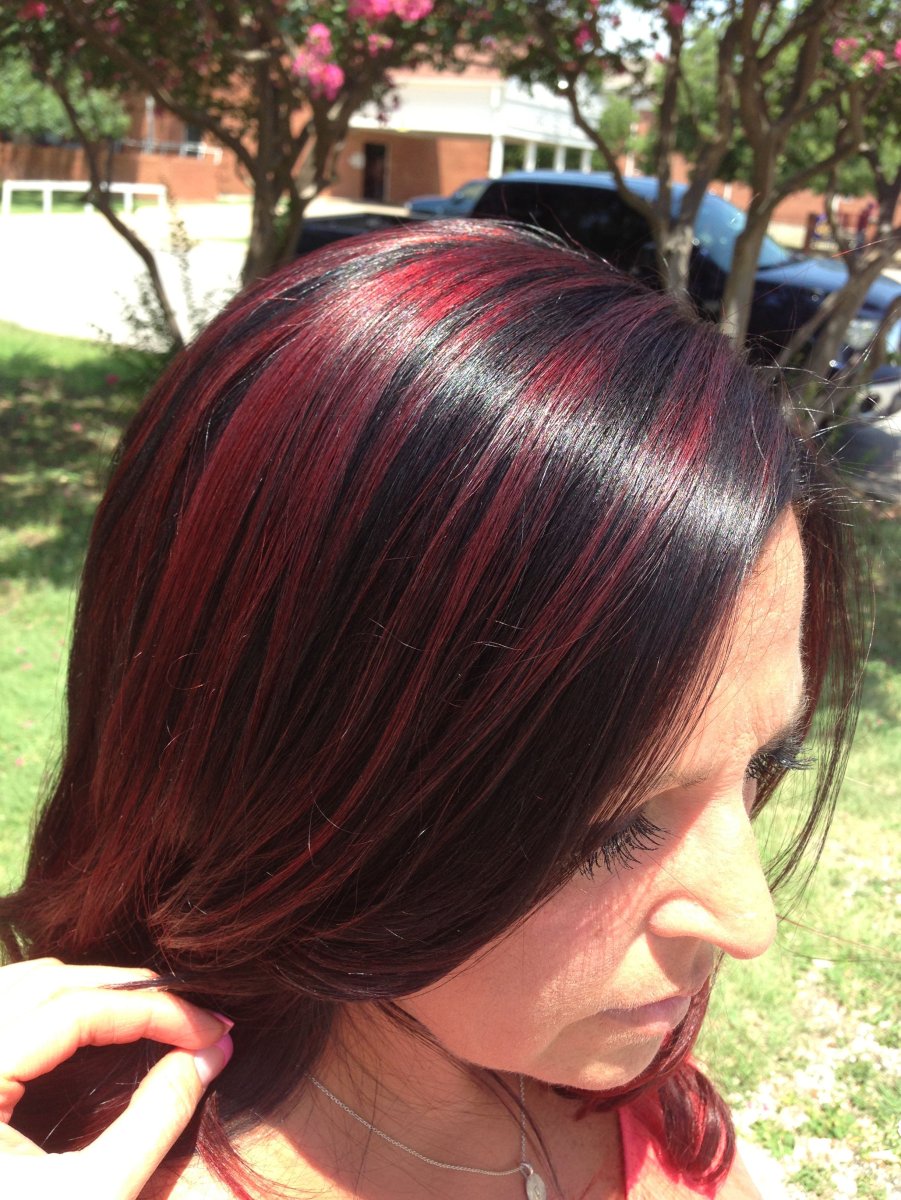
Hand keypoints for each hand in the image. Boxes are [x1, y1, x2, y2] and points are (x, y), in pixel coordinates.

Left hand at [0, 958, 232, 1199]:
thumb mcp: (97, 1194)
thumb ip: (158, 1115)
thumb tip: (215, 1050)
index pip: (76, 1009)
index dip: (154, 1010)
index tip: (213, 1028)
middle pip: (49, 984)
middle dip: (130, 991)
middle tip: (194, 1017)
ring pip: (24, 985)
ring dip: (92, 989)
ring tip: (154, 1014)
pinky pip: (9, 1009)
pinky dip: (56, 1005)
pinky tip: (98, 1024)